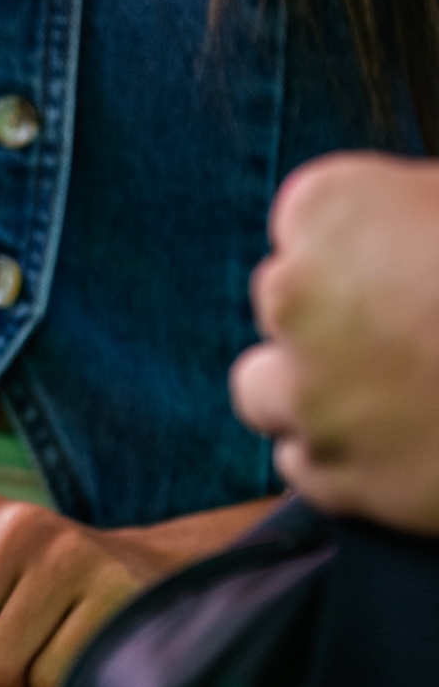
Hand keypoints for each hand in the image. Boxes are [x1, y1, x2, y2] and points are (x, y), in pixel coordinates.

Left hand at [231, 153, 438, 533]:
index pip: (309, 222)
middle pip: (284, 302)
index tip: (416, 262)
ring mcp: (312, 394)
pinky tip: (407, 444)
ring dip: (313, 388)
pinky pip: (303, 464)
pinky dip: (343, 458)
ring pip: (266, 388)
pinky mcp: (341, 480)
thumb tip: (412, 235)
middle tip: (416, 330)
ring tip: (392, 392)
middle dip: (336, 315)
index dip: (367, 245)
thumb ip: (421, 208)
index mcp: (331, 206)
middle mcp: (294, 296)